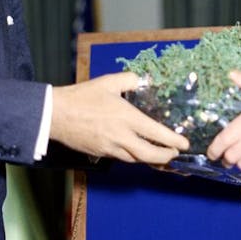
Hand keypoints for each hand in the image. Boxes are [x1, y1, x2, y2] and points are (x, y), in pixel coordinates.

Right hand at [50, 72, 188, 163]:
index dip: (173, 141)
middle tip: (175, 154)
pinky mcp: (101, 153)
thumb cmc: (82, 97)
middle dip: (165, 157)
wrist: (56, 115)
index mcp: (126, 118)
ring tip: (161, 155)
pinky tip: (137, 152)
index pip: (155, 133)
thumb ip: (130, 79)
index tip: (184, 144)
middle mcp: (121, 136)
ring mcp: (110, 148)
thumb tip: (143, 79)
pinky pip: (122, 158)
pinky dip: (134, 158)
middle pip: (149, 155)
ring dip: (150, 159)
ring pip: (135, 159)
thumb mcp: (109, 82)